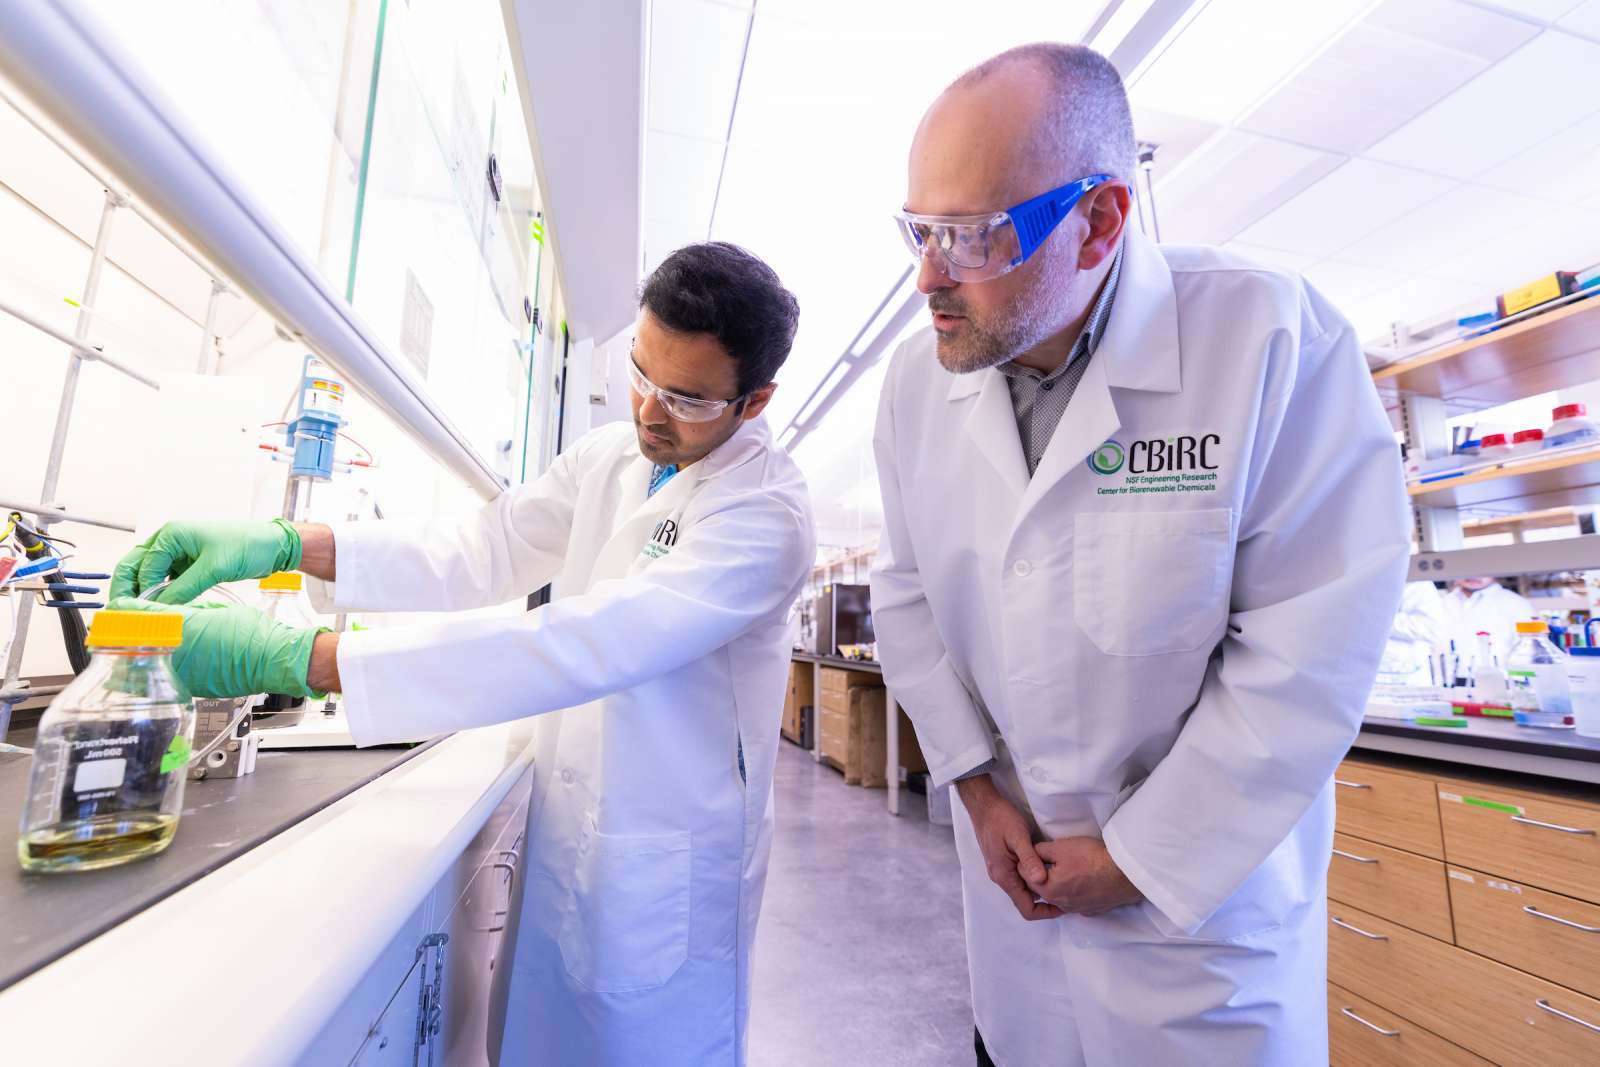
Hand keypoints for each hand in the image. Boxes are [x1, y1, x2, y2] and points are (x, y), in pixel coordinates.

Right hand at [110, 519, 301, 603]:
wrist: (272, 546)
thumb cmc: (246, 546)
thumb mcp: (214, 568)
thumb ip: (184, 587)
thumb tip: (158, 608)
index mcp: (171, 534)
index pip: (143, 565)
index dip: (138, 590)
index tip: (135, 612)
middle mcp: (169, 542)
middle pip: (136, 566)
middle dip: (128, 589)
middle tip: (121, 614)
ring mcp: (178, 555)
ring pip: (149, 576)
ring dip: (143, 593)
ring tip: (139, 617)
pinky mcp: (188, 567)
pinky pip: (166, 582)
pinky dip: (161, 595)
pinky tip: (160, 611)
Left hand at [110, 597, 322, 698]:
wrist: (274, 662)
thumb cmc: (254, 636)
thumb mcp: (217, 611)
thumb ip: (189, 610)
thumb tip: (172, 610)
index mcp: (181, 627)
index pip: (136, 614)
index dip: (123, 607)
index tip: (118, 605)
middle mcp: (175, 652)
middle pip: (131, 641)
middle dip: (124, 632)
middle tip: (121, 625)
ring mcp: (180, 673)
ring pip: (143, 662)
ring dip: (138, 651)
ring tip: (137, 643)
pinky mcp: (188, 687)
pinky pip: (163, 676)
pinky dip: (158, 667)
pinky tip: (163, 661)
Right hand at [955, 774, 1061, 921]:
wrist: (983, 806)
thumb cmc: (1000, 819)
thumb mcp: (1018, 836)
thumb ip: (1029, 860)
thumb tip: (1042, 881)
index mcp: (1004, 876)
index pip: (1026, 908)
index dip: (1046, 913)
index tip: (1064, 906)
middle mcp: (1001, 878)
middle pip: (1025, 901)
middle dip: (1046, 902)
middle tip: (1067, 893)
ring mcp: (1001, 871)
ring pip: (1023, 890)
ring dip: (1040, 890)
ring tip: (1060, 882)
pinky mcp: (1003, 862)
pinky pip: (1020, 879)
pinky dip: (1034, 879)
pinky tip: (1046, 869)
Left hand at [1024, 837, 1142, 915]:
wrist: (1124, 873)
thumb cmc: (1090, 858)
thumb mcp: (1060, 847)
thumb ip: (1039, 851)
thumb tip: (1031, 852)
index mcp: (1048, 889)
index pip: (1025, 876)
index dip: (1027, 861)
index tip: (1034, 852)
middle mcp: (1060, 904)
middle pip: (1041, 888)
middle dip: (1040, 874)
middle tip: (1048, 858)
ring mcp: (1076, 909)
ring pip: (1058, 896)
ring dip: (1057, 884)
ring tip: (1066, 869)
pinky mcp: (1091, 910)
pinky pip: (1075, 901)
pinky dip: (1074, 892)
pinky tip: (1081, 881)